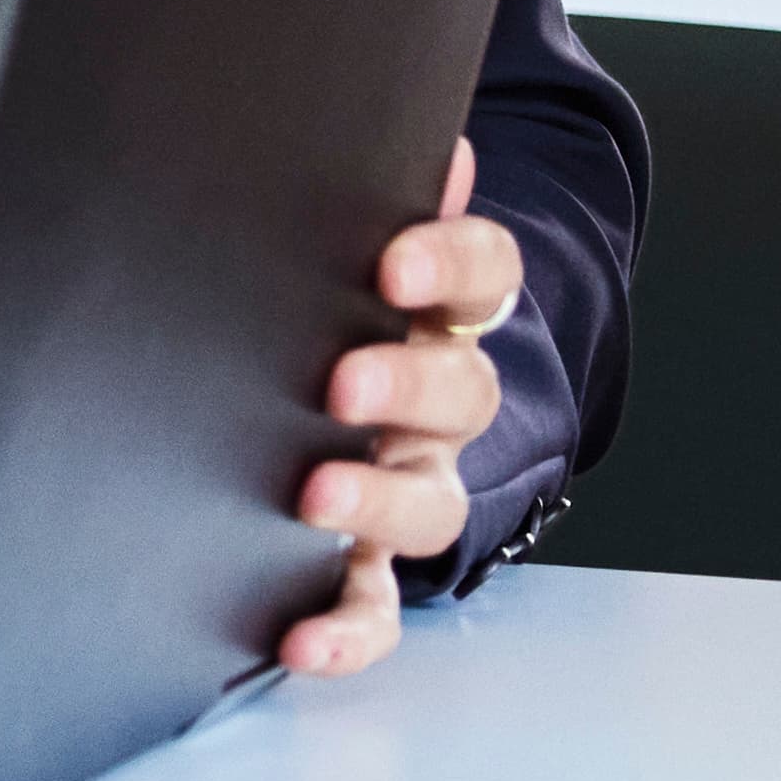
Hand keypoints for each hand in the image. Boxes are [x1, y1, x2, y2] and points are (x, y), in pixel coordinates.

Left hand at [282, 146, 516, 678]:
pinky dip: (345, 627)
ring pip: (432, 502)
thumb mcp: (325, 240)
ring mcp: (404, 483)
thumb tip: (424, 142)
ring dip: (379, 499)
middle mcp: (434, 402)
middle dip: (408, 387)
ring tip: (312, 494)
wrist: (300, 390)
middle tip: (341, 384)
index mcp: (433, 311)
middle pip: (464, 393)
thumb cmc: (309, 298)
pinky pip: (373, 604)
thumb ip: (349, 193)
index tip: (394, 265)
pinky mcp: (360, 560)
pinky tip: (299, 637)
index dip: (450, 264)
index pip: (480, 276)